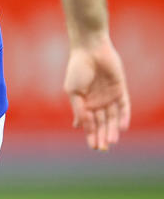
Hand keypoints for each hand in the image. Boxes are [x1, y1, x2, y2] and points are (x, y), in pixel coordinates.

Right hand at [64, 34, 130, 150]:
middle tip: (103, 148)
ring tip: (112, 141)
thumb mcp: (74, 92)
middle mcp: (98, 101)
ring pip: (113, 117)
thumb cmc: (77, 69)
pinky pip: (124, 106)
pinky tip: (122, 127)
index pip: (90, 123)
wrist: (89, 50)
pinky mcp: (120, 90)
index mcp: (84, 102)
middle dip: (102, 135)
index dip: (91, 135)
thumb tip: (79, 127)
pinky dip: (124, 116)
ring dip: (112, 129)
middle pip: (102, 122)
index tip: (93, 147)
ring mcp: (110, 96)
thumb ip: (79, 109)